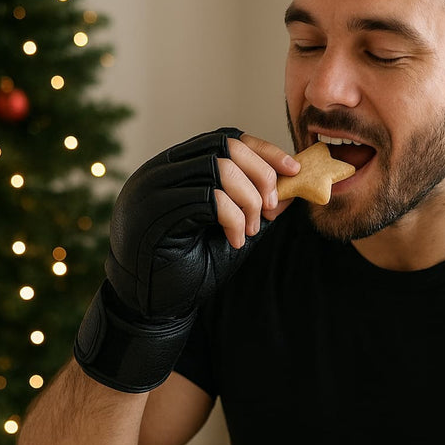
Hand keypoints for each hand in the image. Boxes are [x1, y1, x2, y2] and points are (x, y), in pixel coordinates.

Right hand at [74, 128, 298, 391]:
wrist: (150, 307)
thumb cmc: (187, 268)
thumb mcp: (231, 231)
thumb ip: (256, 207)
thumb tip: (293, 186)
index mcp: (176, 169)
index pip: (226, 138)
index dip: (264, 151)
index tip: (293, 171)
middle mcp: (160, 171)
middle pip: (225, 146)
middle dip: (261, 176)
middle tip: (271, 210)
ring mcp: (154, 189)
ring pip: (220, 168)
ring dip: (249, 200)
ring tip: (251, 231)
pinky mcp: (155, 212)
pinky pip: (209, 197)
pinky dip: (234, 218)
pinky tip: (235, 241)